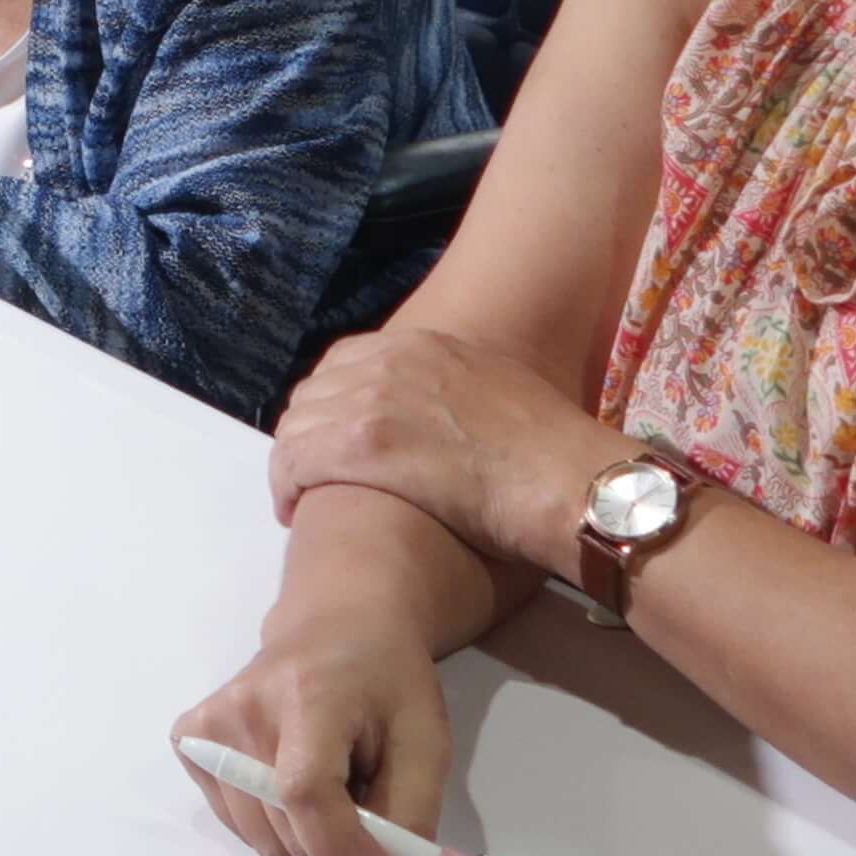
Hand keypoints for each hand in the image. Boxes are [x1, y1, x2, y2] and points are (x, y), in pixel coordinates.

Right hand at [176, 626, 458, 855]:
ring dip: (303, 839)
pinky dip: (271, 824)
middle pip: (282, 829)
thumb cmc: (387, 682)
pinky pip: (234, 822)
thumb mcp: (425, 743)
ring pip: (257, 840)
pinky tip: (289, 780)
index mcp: (307, 695)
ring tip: (329, 788)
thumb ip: (410, 820)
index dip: (344, 850)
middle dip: (335, 846)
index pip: (305, 792)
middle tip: (366, 809)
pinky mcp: (188, 739)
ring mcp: (206, 724)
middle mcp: (241, 709)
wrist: (336, 624)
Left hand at [262, 322, 618, 575]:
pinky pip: (295, 461)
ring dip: (292, 464)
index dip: (329, 404)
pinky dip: (286, 486)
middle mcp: (389, 362)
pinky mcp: (363, 445)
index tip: (330, 437)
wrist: (570, 480)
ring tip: (300, 499)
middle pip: (311, 394)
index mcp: (422, 345)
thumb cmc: (552, 452)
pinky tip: (294, 510)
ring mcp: (373, 400)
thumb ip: (455, 393)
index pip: (342, 364)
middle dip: (304, 435)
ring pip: (295, 428)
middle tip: (312, 475)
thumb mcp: (498, 391)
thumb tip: (446, 421)